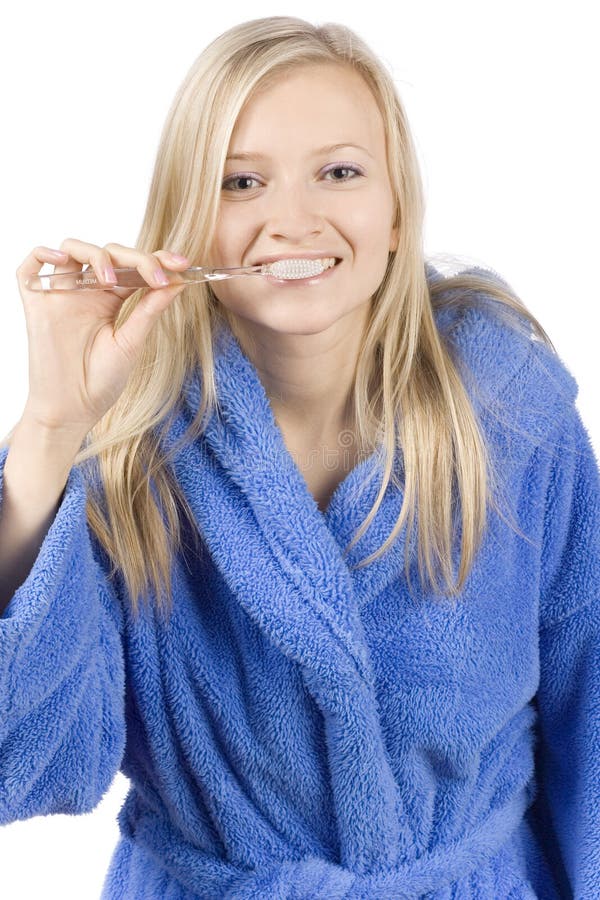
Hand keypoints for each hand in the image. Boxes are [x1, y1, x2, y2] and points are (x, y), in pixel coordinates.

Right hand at [16, 238, 190, 434]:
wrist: (74, 409)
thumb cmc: (102, 380)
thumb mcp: (132, 341)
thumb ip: (150, 309)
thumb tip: (177, 281)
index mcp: (111, 299)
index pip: (133, 266)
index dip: (157, 259)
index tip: (182, 264)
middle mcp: (86, 291)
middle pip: (108, 253)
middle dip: (136, 257)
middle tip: (157, 276)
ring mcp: (60, 295)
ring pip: (72, 248)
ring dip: (96, 255)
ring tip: (111, 282)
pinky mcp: (36, 304)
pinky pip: (30, 268)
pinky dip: (43, 254)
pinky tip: (62, 259)